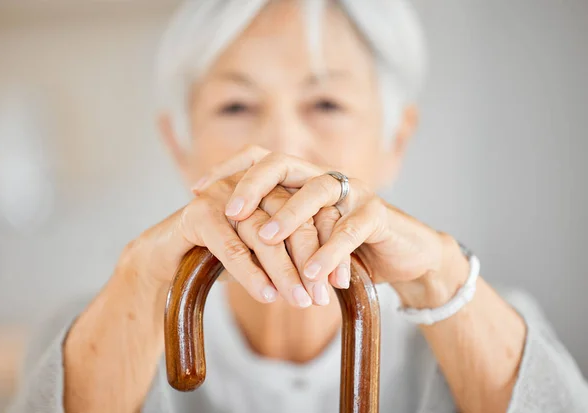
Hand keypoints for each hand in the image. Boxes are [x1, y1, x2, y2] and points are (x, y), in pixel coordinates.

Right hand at [126, 170, 345, 308]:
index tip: (340, 283)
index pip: (309, 212)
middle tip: (322, 297)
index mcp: (272, 190)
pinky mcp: (200, 212)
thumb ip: (290, 263)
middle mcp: (252, 186)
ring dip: (284, 271)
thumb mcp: (261, 260)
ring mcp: (225, 194)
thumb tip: (325, 288)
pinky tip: (266, 295)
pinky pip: (232, 246)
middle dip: (310, 261)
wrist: (165, 261)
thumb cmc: (219, 260)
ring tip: (300, 302)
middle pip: (292, 220)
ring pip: (264, 234)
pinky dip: (250, 273)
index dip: (327, 247)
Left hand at [194, 145, 467, 307]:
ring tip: (266, 240)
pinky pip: (351, 227)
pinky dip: (331, 251)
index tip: (198, 188)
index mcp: (303, 180)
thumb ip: (276, 233)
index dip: (229, 168)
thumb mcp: (306, 239)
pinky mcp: (378, 214)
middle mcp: (325, 178)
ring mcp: (354, 192)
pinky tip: (313, 273)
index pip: (261, 159)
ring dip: (289, 217)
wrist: (405, 256)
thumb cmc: (347, 249)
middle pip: (283, 163)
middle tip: (230, 211)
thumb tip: (226, 242)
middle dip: (253, 185)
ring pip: (316, 192)